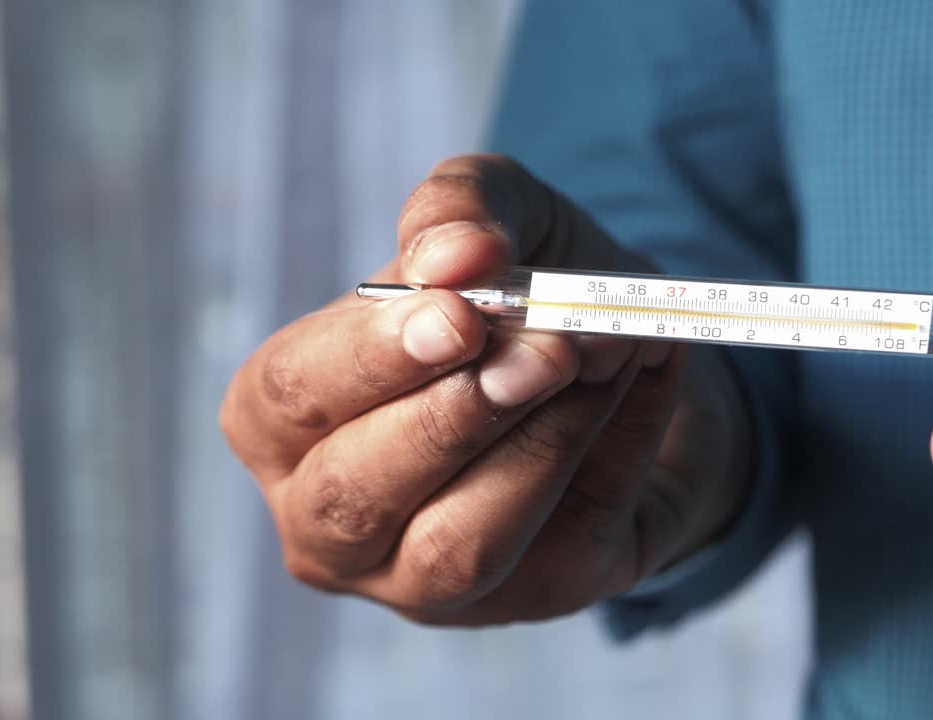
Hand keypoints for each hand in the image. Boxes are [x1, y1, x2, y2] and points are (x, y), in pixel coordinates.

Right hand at [221, 155, 752, 623]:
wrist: (616, 360)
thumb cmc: (516, 296)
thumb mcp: (490, 220)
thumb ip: (460, 211)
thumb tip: (458, 253)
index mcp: (285, 422)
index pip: (286, 398)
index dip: (369, 359)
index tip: (458, 315)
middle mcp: (333, 521)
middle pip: (355, 496)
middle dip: (454, 417)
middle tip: (546, 348)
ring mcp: (424, 581)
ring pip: (459, 546)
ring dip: (544, 440)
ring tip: (606, 348)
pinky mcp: (530, 596)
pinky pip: (570, 539)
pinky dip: (621, 444)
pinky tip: (648, 366)